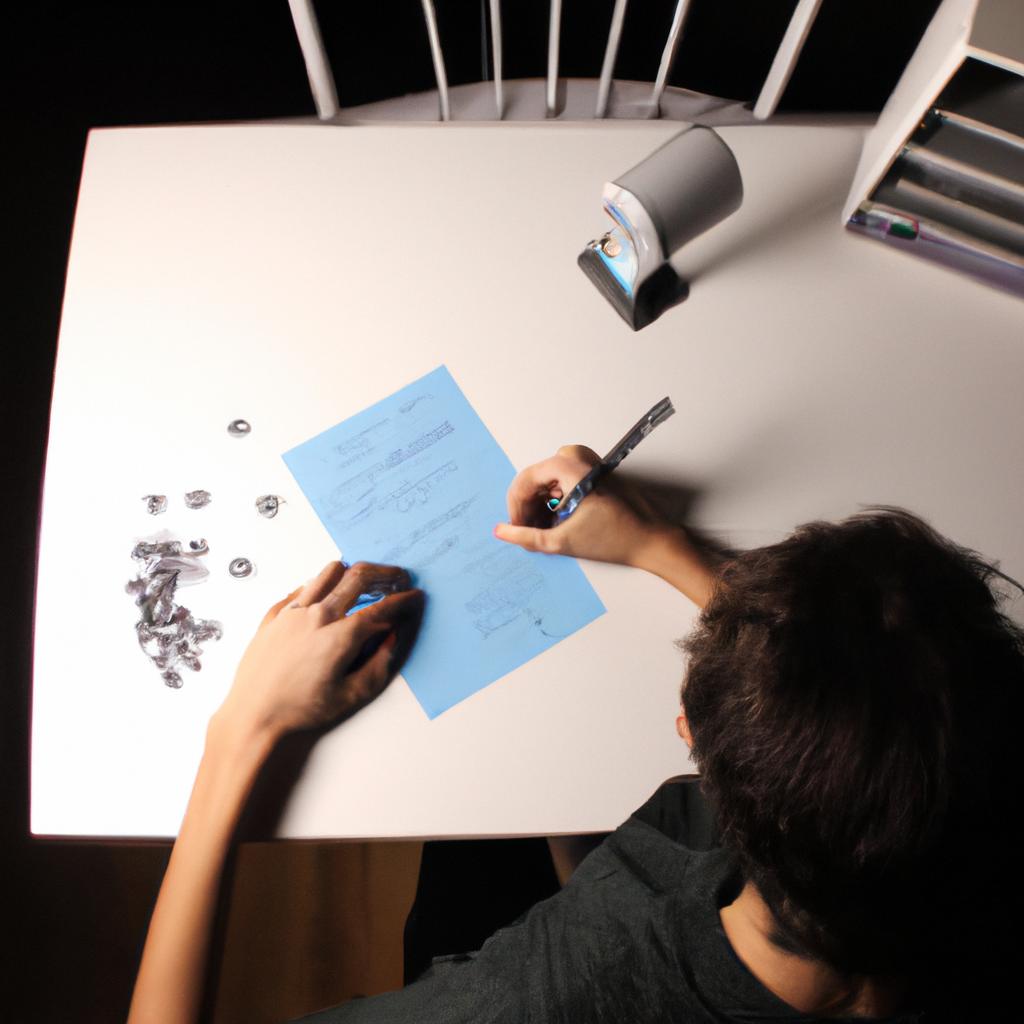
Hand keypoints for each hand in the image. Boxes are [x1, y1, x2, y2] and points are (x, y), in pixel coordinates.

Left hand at [215, 561, 423, 741]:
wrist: (253, 716)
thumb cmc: (301, 711)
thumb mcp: (353, 695)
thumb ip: (381, 662)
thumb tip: (394, 635)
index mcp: (339, 636)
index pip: (382, 608)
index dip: (404, 600)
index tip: (415, 596)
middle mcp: (316, 615)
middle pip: (359, 577)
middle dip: (386, 574)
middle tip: (398, 578)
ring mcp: (292, 612)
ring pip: (328, 573)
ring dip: (352, 572)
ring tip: (364, 581)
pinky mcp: (274, 616)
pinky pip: (301, 588)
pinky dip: (320, 586)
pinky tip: (326, 598)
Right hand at [494, 445, 665, 567]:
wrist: (653, 539)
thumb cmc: (617, 537)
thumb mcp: (564, 541)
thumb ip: (527, 537)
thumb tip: (502, 532)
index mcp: (569, 466)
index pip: (525, 480)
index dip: (516, 508)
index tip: (516, 529)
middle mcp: (577, 457)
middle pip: (536, 479)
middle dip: (528, 508)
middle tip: (527, 533)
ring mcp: (587, 462)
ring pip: (548, 481)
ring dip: (540, 506)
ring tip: (543, 532)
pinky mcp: (594, 472)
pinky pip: (563, 482)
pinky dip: (555, 502)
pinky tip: (557, 523)